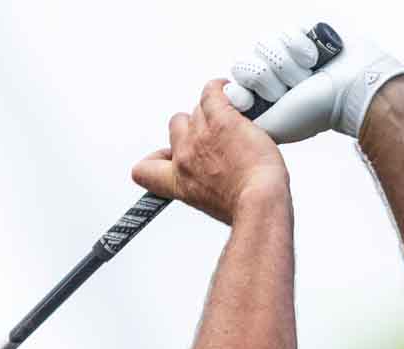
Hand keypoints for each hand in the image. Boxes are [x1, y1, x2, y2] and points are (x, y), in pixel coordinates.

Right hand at [130, 81, 288, 225]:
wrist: (259, 199)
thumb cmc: (244, 206)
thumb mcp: (213, 205)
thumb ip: (204, 188)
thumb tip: (214, 180)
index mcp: (178, 182)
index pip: (144, 170)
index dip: (154, 158)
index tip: (168, 155)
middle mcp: (184, 157)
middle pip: (176, 126)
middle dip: (193, 126)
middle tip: (216, 132)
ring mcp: (200, 136)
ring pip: (197, 109)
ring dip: (212, 109)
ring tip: (231, 113)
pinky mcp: (221, 119)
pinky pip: (212, 92)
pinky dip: (219, 88)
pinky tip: (229, 90)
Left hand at [222, 24, 403, 142]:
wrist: (353, 90)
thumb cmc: (317, 111)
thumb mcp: (273, 126)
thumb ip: (241, 120)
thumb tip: (225, 100)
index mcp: (260, 92)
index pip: (236, 79)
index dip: (251, 88)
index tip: (273, 99)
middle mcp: (270, 71)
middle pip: (247, 62)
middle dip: (274, 78)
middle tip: (295, 90)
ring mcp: (284, 52)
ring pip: (264, 45)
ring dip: (290, 64)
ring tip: (308, 75)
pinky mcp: (299, 33)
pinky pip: (285, 31)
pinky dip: (302, 47)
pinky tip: (317, 59)